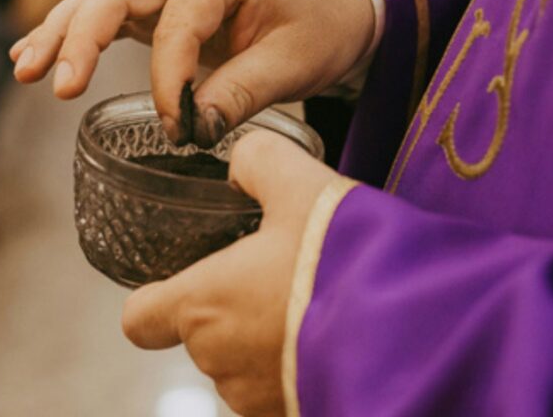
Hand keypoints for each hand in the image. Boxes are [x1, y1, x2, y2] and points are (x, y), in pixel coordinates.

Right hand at [9, 0, 373, 145]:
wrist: (336, 5)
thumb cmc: (320, 26)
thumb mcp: (293, 63)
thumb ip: (241, 93)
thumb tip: (192, 127)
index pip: (178, 23)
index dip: (169, 78)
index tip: (178, 126)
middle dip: (81, 38)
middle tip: (59, 85)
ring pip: (101, 0)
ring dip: (62, 34)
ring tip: (25, 70)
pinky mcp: (161, 4)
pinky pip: (108, 14)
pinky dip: (73, 33)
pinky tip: (35, 54)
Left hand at [121, 130, 338, 415]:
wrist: (412, 328)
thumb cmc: (343, 257)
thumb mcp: (300, 185)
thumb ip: (259, 163)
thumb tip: (243, 161)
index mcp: (202, 304)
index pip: (140, 319)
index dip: (154, 300)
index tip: (184, 281)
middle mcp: (219, 361)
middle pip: (202, 337)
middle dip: (234, 309)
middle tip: (282, 276)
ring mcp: (257, 398)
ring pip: (245, 366)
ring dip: (268, 341)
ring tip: (318, 306)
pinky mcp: (295, 414)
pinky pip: (284, 387)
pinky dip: (300, 366)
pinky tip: (337, 338)